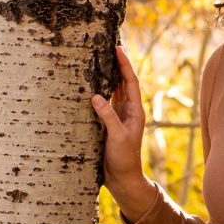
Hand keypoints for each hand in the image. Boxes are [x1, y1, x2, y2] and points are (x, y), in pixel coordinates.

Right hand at [89, 44, 156, 218]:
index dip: (125, 64)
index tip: (118, 47)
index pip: (130, 81)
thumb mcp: (117, 137)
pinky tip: (89, 83)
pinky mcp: (107, 123)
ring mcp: (117, 116)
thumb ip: (108, 117)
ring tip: (98, 58)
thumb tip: (96, 97)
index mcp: (134, 110)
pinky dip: (98, 90)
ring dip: (107, 75)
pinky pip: (103, 102)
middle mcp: (127, 110)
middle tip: (108, 45)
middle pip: (122, 81)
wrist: (122, 179)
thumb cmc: (124, 159)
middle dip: (116, 64)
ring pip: (112, 90)